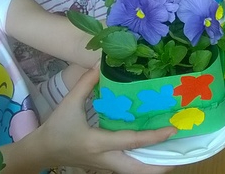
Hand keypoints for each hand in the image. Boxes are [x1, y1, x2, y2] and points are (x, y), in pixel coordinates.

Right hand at [38, 68, 175, 172]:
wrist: (42, 151)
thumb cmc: (56, 128)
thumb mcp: (69, 103)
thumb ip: (86, 83)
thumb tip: (101, 63)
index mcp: (98, 143)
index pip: (132, 141)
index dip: (154, 136)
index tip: (173, 129)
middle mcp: (106, 159)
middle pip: (139, 170)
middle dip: (162, 165)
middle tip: (182, 153)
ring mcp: (106, 167)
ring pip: (136, 173)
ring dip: (155, 166)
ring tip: (175, 154)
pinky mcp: (106, 167)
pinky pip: (130, 169)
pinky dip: (145, 164)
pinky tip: (156, 153)